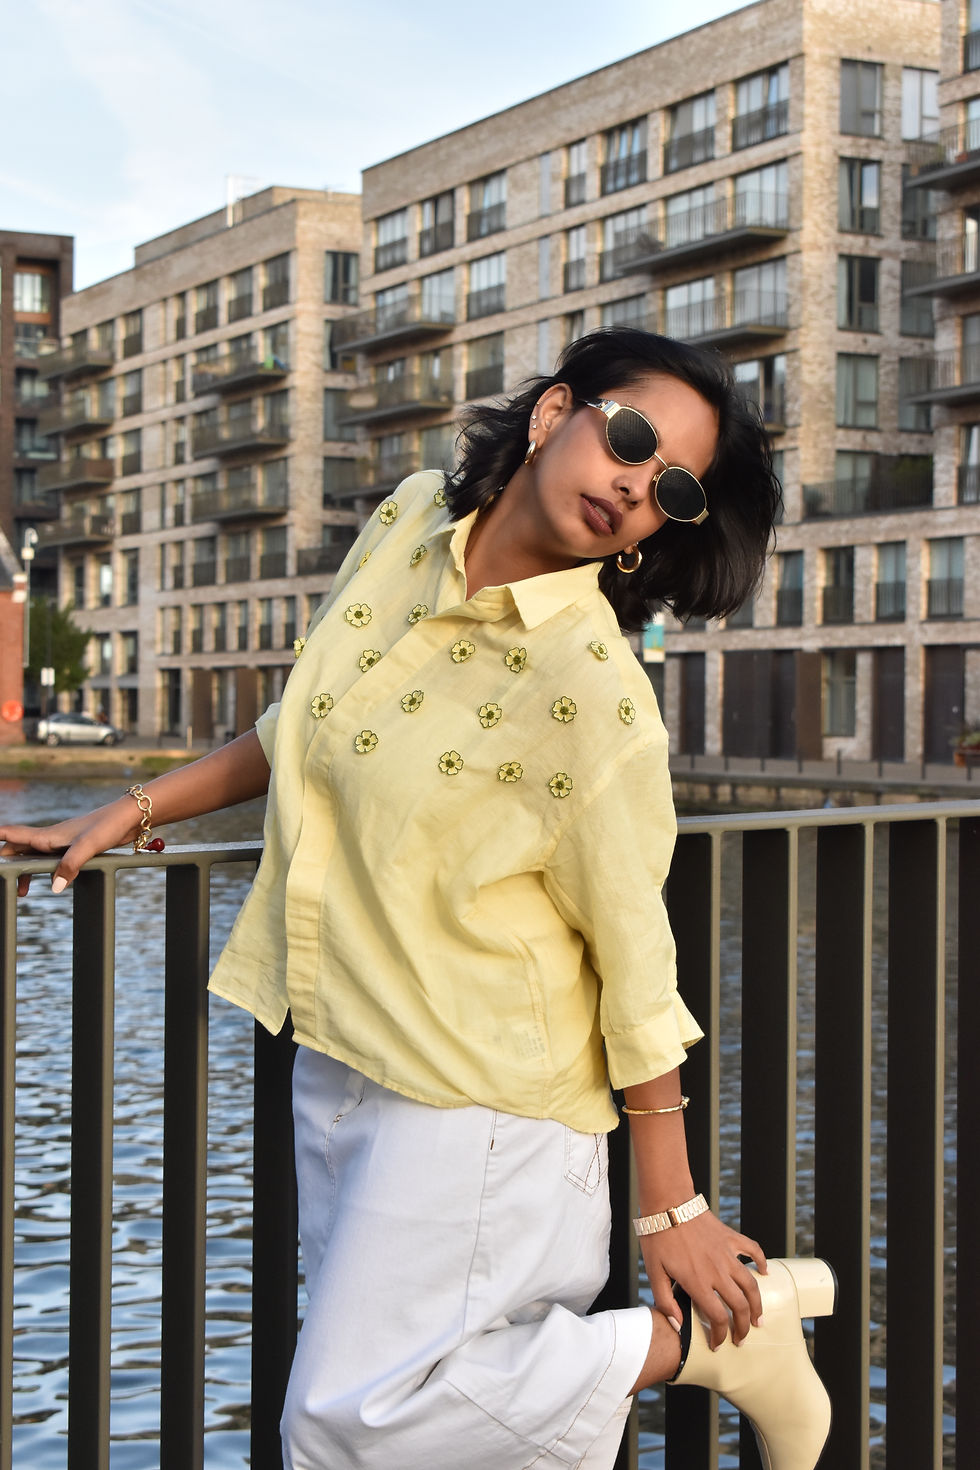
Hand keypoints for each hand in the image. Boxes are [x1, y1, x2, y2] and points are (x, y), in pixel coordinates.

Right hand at [0, 799, 137, 896]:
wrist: (129, 817)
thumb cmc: (107, 825)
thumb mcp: (87, 847)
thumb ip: (70, 865)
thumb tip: (53, 887)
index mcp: (48, 836)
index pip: (14, 834)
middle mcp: (52, 838)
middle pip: (20, 848)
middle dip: (7, 861)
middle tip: (4, 880)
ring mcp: (63, 843)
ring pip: (35, 856)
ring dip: (25, 870)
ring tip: (23, 891)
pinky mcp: (76, 848)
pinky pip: (52, 859)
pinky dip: (44, 869)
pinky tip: (51, 880)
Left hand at [640, 1209, 765, 1349]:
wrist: (667, 1203)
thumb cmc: (657, 1237)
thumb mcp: (653, 1272)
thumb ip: (665, 1301)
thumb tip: (677, 1325)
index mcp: (697, 1282)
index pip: (717, 1318)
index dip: (720, 1336)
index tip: (718, 1344)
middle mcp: (717, 1271)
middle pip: (740, 1306)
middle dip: (743, 1327)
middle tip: (742, 1338)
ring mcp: (727, 1253)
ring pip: (751, 1284)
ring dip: (757, 1304)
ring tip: (758, 1318)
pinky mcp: (730, 1238)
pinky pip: (753, 1250)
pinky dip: (762, 1262)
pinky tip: (764, 1272)